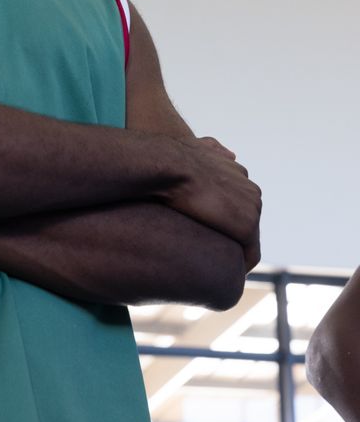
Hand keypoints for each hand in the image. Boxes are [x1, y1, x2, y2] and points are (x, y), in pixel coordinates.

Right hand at [164, 137, 260, 272]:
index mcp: (241, 175)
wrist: (169, 166)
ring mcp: (252, 210)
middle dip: (232, 239)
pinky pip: (249, 256)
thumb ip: (216, 149)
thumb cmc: (174, 159)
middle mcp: (253, 192)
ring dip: (235, 255)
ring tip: (215, 268)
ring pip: (248, 242)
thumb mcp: (200, 146)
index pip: (240, 206)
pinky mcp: (246, 227)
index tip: (208, 233)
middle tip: (211, 257)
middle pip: (247, 225)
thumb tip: (232, 154)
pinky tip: (221, 275)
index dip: (225, 221)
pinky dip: (240, 267)